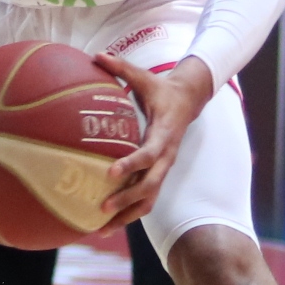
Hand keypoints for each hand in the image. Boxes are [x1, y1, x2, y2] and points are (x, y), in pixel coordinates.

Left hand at [92, 54, 209, 222]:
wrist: (189, 101)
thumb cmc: (161, 89)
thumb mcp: (144, 77)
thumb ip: (121, 68)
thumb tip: (96, 54)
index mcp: (164, 134)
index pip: (149, 154)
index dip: (132, 164)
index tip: (111, 172)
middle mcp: (166, 156)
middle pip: (150, 186)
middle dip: (127, 199)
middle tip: (102, 208)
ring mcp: (164, 168)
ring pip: (149, 199)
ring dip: (127, 216)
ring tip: (101, 230)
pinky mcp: (159, 174)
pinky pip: (147, 198)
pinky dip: (130, 213)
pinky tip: (109, 224)